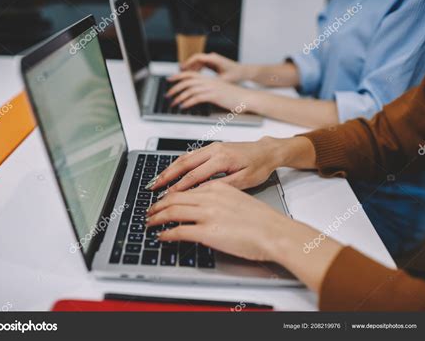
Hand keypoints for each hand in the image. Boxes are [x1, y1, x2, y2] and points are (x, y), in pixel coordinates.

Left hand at [146, 182, 287, 260]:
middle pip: (174, 198)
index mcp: (217, 187)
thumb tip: (207, 207)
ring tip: (150, 222)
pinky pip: (179, 230)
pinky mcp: (207, 231)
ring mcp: (207, 214)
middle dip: (158, 205)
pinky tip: (161, 236)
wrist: (275, 231)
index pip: (186, 187)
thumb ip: (220, 199)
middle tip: (150, 211)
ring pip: (172, 211)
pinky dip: (166, 233)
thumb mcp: (238, 199)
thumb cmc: (263, 220)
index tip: (163, 198)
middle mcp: (210, 197)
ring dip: (157, 217)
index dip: (170, 194)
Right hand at [150, 138, 284, 192]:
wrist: (267, 151)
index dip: (179, 187)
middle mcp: (214, 150)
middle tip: (153, 186)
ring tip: (157, 180)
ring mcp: (212, 147)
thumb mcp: (244, 181)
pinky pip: (190, 155)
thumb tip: (201, 193)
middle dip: (166, 175)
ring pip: (184, 157)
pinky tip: (171, 171)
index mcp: (222, 159)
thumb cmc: (259, 166)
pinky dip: (177, 163)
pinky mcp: (212, 147)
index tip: (168, 196)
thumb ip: (222, 186)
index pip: (194, 176)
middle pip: (184, 163)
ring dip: (169, 168)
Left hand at [166, 72, 253, 109]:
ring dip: (179, 96)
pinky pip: (197, 97)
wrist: (247, 98)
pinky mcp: (214, 95)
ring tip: (173, 103)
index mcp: (209, 79)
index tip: (169, 80)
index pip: (190, 74)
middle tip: (167, 94)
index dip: (178, 76)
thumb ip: (209, 92)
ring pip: (190, 89)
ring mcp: (212, 87)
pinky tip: (183, 106)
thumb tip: (198, 97)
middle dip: (175, 87)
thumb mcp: (220, 92)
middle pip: (187, 80)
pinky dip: (188, 102)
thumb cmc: (235, 97)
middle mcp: (209, 81)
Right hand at [180, 52, 246, 82]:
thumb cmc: (236, 74)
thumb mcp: (224, 80)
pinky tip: (192, 78)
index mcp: (214, 59)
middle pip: (195, 60)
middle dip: (186, 66)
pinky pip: (201, 65)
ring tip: (183, 76)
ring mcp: (212, 60)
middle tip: (178, 73)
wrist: (243, 72)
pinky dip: (195, 70)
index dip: (188, 63)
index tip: (181, 69)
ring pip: (197, 63)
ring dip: (190, 69)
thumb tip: (204, 88)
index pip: (197, 57)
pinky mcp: (212, 63)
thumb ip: (213, 82)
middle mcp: (212, 57)